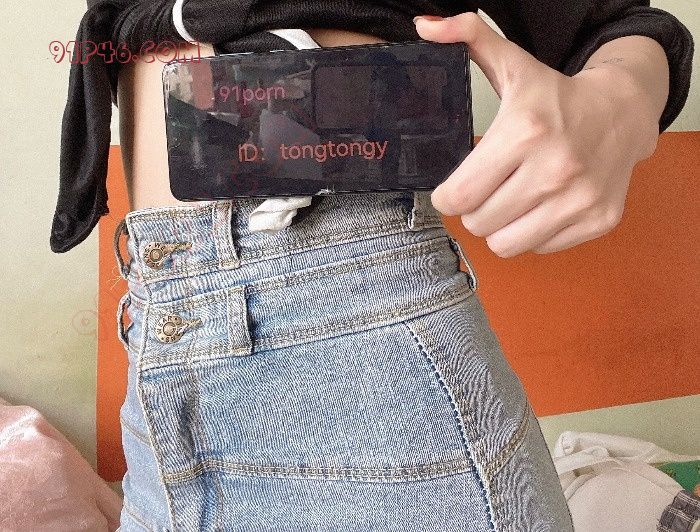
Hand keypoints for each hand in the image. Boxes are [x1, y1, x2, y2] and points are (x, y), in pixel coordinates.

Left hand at [414, 12, 660, 256]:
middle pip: (477, 223)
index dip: (446, 197)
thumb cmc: (558, 96)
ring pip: (505, 244)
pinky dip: (532, 233)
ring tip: (509, 200)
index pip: (458, 196)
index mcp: (524, 131)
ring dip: (500, 226)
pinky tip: (539, 205)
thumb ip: (466, 40)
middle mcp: (554, 169)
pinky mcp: (598, 219)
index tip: (452, 190)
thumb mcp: (512, 65)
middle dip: (473, 210)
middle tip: (485, 190)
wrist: (624, 112)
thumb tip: (425, 27)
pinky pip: (539, 248)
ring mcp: (580, 199)